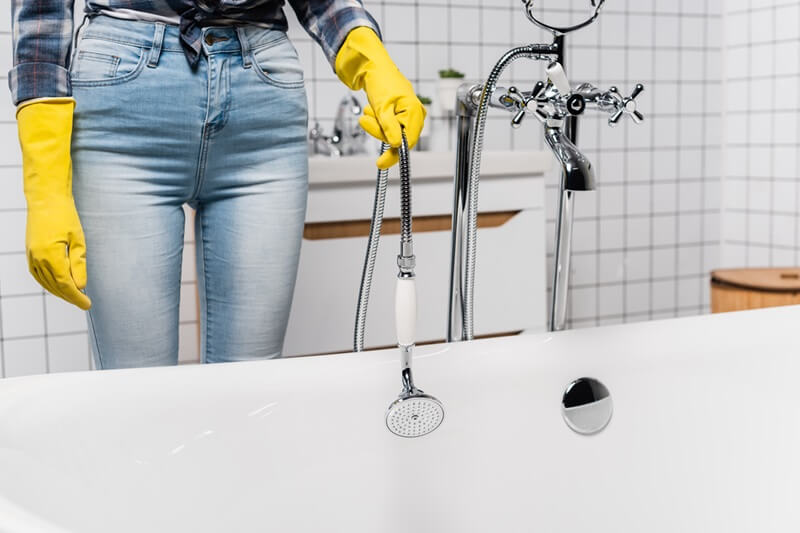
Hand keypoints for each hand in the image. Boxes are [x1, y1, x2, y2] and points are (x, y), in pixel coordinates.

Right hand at [17, 99, 91, 309]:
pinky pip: (38, 275)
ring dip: (60, 292)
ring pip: (45, 282)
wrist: (46, 199)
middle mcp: (37, 259)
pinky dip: (49, 284)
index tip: (88, 304)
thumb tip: (81, 285)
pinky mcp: (30, 253)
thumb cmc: (65, 216)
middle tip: (85, 303)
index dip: (77, 297)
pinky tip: (59, 287)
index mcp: (50, 256)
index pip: (65, 284)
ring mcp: (31, 256)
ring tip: (75, 297)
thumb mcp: (78, 240)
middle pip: (55, 286)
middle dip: (70, 297)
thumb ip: (79, 264)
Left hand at [335, 27, 425, 168]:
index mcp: (415, 112)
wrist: (374, 68)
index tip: (381, 163)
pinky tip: (375, 109)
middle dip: (380, 131)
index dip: (394, 154)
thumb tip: (396, 145)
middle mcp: (416, 116)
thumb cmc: (381, 82)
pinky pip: (389, 127)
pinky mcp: (401, 116)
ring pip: (391, 134)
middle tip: (367, 119)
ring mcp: (409, 116)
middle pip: (398, 138)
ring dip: (377, 125)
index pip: (407, 142)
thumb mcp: (382, 107)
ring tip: (371, 109)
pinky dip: (378, 121)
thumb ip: (389, 128)